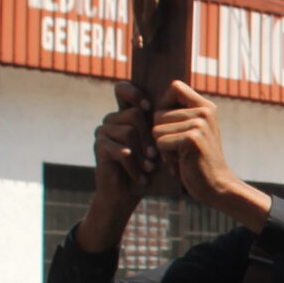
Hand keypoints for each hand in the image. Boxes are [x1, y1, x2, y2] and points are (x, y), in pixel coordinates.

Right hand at [93, 80, 155, 200]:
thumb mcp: (158, 146)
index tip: (149, 107)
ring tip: (151, 168)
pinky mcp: (99, 147)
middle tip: (157, 155)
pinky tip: (143, 176)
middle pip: (133, 114)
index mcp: (126, 113)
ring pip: (128, 131)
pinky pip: (121, 150)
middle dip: (149, 135)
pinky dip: (134, 166)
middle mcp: (113, 119)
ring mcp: (103, 132)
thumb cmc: (148, 168)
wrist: (126, 193)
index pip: (123, 89)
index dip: (135, 94)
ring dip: (143, 153)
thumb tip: (185, 106)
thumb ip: (163, 127)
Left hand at [150, 82, 253, 215]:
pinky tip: (181, 163)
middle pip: (158, 113)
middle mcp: (205, 111)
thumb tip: (147, 101)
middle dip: (161, 134)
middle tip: (179, 149)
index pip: (174, 87)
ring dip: (163, 147)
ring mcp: (200, 124)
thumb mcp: (192, 131)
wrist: (216, 185)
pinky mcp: (192, 139)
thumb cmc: (197, 160)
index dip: (164, 104)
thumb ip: (179, 114)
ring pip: (156, 129)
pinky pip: (160, 142)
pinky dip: (166, 157)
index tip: (169, 123)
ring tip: (180, 156)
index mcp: (206, 106)